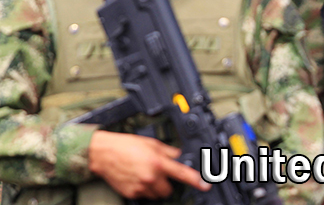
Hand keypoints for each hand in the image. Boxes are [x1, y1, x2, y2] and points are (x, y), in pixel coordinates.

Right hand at [88, 130, 211, 198]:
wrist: (102, 153)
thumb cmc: (125, 146)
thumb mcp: (151, 143)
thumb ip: (168, 151)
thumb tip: (178, 155)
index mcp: (158, 162)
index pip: (182, 174)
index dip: (196, 181)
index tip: (205, 186)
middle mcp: (151, 176)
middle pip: (169, 190)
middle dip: (167, 184)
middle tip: (160, 175)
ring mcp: (141, 186)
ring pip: (156, 194)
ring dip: (155, 188)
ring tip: (146, 175)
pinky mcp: (131, 193)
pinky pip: (143, 195)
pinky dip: (143, 189)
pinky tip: (137, 178)